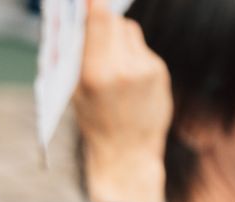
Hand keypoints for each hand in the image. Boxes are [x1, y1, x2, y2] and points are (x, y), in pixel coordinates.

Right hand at [72, 0, 171, 201]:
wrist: (126, 154)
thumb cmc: (94, 123)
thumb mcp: (75, 93)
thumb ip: (78, 58)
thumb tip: (77, 24)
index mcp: (94, 74)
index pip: (97, 21)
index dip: (92, 3)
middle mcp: (122, 68)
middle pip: (114, 22)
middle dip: (102, 17)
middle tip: (92, 13)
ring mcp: (145, 68)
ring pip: (129, 32)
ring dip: (116, 35)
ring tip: (108, 57)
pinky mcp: (159, 71)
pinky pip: (141, 49)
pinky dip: (130, 53)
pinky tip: (125, 75)